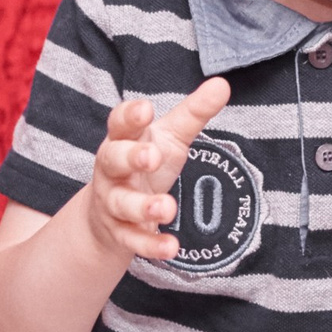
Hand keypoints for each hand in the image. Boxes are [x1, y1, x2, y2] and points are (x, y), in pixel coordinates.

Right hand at [83, 79, 231, 264]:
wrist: (108, 213)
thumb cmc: (145, 163)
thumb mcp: (170, 136)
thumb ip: (194, 112)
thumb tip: (223, 84)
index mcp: (123, 139)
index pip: (120, 123)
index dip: (129, 116)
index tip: (145, 109)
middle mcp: (112, 170)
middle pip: (113, 160)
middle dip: (131, 157)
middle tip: (151, 156)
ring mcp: (113, 202)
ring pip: (122, 204)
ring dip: (143, 206)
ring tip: (167, 208)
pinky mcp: (120, 233)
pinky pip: (132, 241)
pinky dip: (151, 245)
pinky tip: (171, 247)